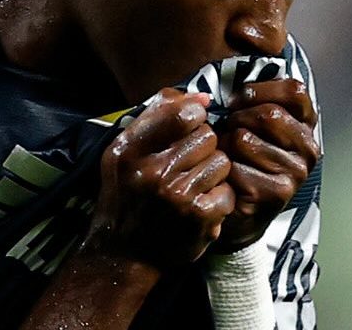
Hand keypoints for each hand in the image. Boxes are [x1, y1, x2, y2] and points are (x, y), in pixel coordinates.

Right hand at [85, 88, 235, 268]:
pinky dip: (218, 199)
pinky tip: (200, 205)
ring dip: (213, 172)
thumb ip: (158, 116)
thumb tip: (204, 97)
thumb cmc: (127, 195)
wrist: (123, 254)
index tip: (190, 127)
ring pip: (221, 161)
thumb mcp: (124, 151)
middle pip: (207, 136)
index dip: (194, 116)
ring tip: (194, 184)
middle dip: (203, 147)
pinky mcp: (198, 218)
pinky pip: (227, 191)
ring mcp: (177, 196)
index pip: (182, 113)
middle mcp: (152, 172)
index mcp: (130, 150)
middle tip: (188, 163)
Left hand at [214, 78, 319, 251]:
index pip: (295, 91)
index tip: (237, 100)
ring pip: (245, 139)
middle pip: (268, 114)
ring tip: (226, 155)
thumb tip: (237, 72)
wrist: (236, 209)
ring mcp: (296, 172)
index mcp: (306, 125)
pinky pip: (236, 166)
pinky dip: (222, 169)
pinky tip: (226, 177)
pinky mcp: (277, 194)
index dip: (260, 89)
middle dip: (236, 118)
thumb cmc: (239, 156)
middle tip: (226, 132)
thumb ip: (253, 97)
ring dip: (225, 145)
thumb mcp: (251, 121)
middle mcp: (309, 148)